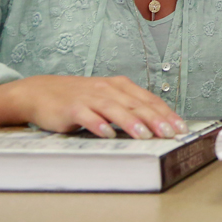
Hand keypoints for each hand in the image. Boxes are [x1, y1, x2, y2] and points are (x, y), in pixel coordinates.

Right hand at [0, 75, 186, 138]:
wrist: (41, 92)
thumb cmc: (79, 99)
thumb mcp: (107, 99)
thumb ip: (128, 108)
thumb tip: (156, 126)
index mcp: (120, 86)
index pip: (149, 100)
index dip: (166, 113)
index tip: (181, 128)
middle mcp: (108, 89)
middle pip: (136, 104)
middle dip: (156, 119)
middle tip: (171, 134)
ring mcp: (89, 97)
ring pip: (115, 109)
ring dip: (131, 122)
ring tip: (145, 136)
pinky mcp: (71, 107)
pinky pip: (87, 116)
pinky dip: (98, 124)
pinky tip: (107, 134)